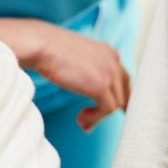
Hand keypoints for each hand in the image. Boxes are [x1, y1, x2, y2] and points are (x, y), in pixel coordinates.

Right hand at [0, 18, 130, 130]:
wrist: (41, 45)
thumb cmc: (51, 50)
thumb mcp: (78, 58)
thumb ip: (90, 70)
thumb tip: (91, 88)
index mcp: (109, 52)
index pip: (124, 78)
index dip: (119, 95)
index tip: (109, 109)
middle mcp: (114, 61)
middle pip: (125, 91)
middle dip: (112, 109)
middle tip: (94, 120)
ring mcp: (109, 72)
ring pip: (117, 103)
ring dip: (99, 116)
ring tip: (82, 121)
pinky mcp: (101, 86)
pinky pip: (108, 109)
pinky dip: (95, 118)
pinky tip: (81, 120)